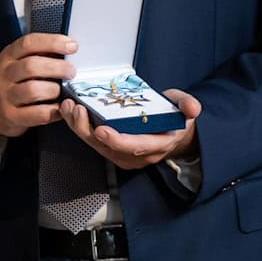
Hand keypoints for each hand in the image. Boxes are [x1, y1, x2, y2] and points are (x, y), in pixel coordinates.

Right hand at [0, 33, 77, 145]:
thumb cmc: (10, 82)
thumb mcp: (17, 62)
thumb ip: (38, 55)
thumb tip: (69, 48)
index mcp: (9, 56)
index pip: (29, 43)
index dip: (53, 42)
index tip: (72, 46)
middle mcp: (5, 74)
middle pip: (31, 66)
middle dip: (57, 68)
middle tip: (71, 71)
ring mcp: (6, 96)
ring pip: (33, 90)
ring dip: (54, 90)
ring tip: (63, 91)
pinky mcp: (11, 116)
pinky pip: (37, 114)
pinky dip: (54, 111)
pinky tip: (60, 108)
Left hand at [59, 88, 200, 169]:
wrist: (172, 134)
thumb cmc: (175, 120)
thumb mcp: (185, 109)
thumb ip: (187, 105)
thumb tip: (192, 108)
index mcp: (156, 145)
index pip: (135, 147)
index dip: (117, 140)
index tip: (101, 129)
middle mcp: (136, 155)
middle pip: (107, 147)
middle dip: (88, 129)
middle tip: (77, 109)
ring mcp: (122, 154)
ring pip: (95, 145)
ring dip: (78, 127)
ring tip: (69, 106)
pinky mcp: (111, 149)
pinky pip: (91, 140)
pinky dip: (79, 126)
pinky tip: (70, 111)